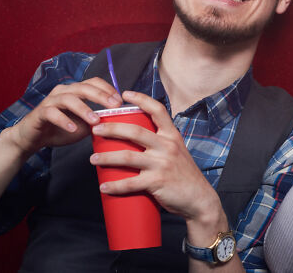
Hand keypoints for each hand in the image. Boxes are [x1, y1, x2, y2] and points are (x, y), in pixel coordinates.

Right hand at [4, 78, 122, 155]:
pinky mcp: (40, 112)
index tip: (120, 101)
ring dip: (84, 109)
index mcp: (76, 91)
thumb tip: (117, 120)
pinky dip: (64, 120)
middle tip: (114, 106)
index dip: (108, 89)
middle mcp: (64, 91)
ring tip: (95, 121)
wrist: (34, 138)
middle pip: (83, 87)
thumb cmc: (62, 128)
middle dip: (101, 96)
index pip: (94, 82)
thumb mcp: (85, 124)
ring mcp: (51, 100)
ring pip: (69, 98)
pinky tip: (73, 129)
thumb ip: (98, 119)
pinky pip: (52, 113)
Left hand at [90, 91, 222, 225]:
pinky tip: (103, 186)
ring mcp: (162, 164)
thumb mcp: (177, 152)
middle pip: (135, 132)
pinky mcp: (158, 182)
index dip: (141, 99)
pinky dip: (115, 185)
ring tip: (92, 159)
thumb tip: (136, 138)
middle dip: (112, 128)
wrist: (199, 198)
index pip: (157, 110)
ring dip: (106, 157)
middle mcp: (168, 146)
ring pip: (128, 157)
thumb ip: (161, 143)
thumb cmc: (184, 175)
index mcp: (172, 136)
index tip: (124, 94)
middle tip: (95, 128)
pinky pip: (131, 183)